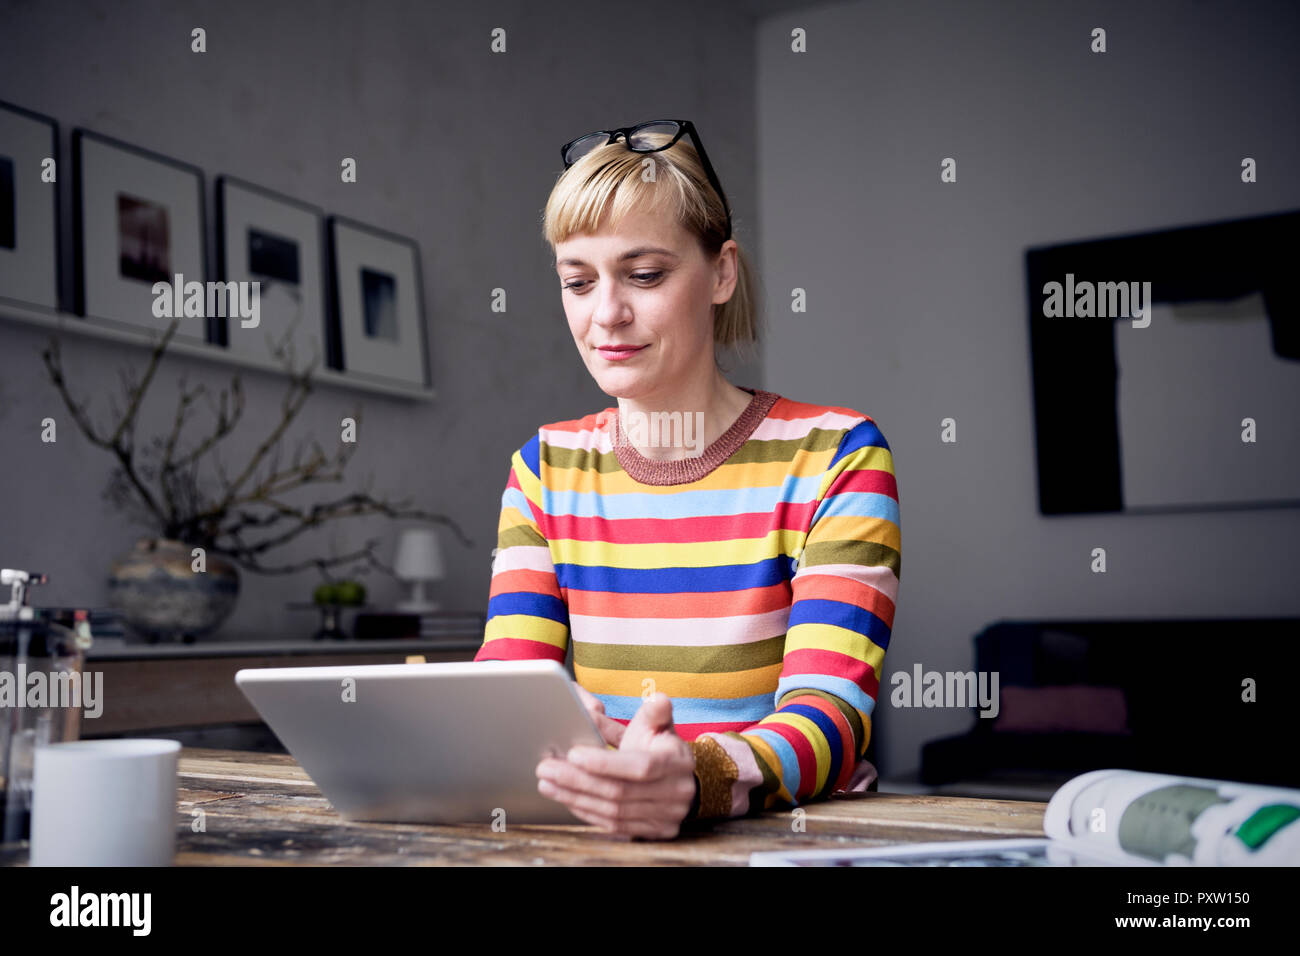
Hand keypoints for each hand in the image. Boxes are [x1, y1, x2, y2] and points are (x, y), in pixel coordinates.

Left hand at [536, 692, 696, 838]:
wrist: (680, 779)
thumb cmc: (661, 745)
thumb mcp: (659, 724)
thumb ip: (654, 711)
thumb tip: (656, 699)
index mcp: (676, 761)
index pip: (640, 767)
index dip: (605, 763)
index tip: (572, 753)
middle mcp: (676, 792)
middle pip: (620, 791)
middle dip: (578, 780)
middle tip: (546, 768)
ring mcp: (666, 816)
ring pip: (614, 812)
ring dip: (576, 798)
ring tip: (547, 783)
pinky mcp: (654, 832)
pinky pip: (615, 826)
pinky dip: (587, 812)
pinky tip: (567, 798)